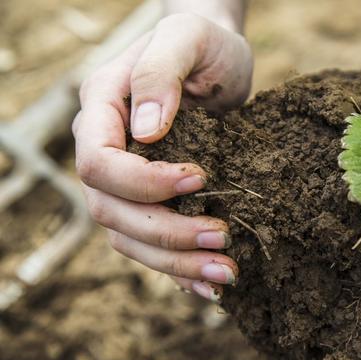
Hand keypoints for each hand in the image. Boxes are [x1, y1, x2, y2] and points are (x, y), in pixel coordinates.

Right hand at [73, 13, 252, 299]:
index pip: (100, 164)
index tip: (200, 178)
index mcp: (102, 111)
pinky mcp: (155, 200)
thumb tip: (146, 129)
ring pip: (131, 238)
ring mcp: (128, 181)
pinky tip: (210, 286)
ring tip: (227, 272)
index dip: (143, 182)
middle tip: (221, 239)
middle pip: (112, 211)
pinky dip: (179, 269)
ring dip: (176, 263)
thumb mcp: (186, 39)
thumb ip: (161, 73)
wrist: (218, 59)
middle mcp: (108, 152)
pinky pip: (153, 244)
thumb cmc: (203, 43)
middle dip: (167, 233)